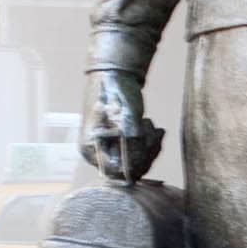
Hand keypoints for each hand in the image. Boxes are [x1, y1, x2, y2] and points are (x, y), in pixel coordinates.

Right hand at [80, 68, 164, 182]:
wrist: (116, 75)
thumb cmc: (117, 91)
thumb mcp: (128, 117)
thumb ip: (131, 144)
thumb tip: (134, 172)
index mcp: (90, 147)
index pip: (115, 171)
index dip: (135, 161)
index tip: (146, 139)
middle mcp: (95, 154)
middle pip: (126, 170)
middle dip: (145, 152)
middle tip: (151, 129)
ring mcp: (106, 151)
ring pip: (135, 165)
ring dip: (149, 149)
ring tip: (153, 127)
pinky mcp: (117, 147)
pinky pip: (138, 158)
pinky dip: (150, 147)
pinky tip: (156, 131)